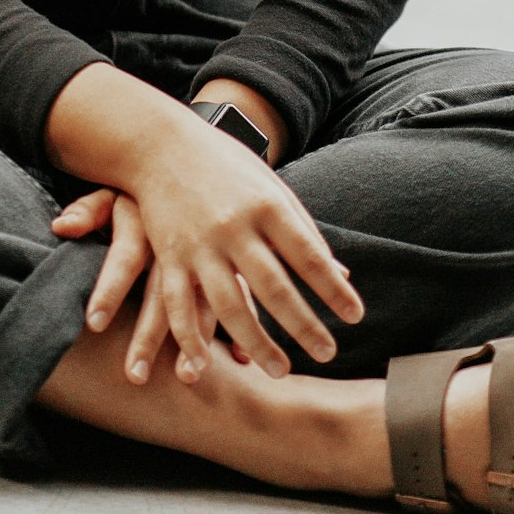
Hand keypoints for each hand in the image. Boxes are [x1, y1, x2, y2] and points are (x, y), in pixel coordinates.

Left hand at [52, 185, 244, 363]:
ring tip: (187, 377)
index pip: (125, 255)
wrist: (201, 156)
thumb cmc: (150, 183)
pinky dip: (242, 328)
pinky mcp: (237, 260)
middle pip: (163, 290)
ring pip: (205, 298)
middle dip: (148, 334)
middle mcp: (179, 239)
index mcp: (147, 220)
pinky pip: (243, 295)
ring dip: (196, 339)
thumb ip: (89, 210)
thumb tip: (59, 227)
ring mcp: (212, 250)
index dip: (109, 287)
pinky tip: (241, 359)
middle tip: (134, 377)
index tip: (94, 324)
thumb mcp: (119, 189)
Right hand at [121, 120, 362, 385]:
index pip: (308, 255)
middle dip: (304, 325)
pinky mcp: (169, 256)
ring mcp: (199, 244)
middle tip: (327, 353)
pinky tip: (206, 366)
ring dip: (257, 343)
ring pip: (230, 305)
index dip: (333, 289)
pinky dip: (191, 339)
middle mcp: (233, 226)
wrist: (158, 143)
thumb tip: (341, 275)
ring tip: (280, 371)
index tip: (355, 317)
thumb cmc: (225, 165)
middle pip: (274, 287)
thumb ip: (302, 229)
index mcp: (265, 205)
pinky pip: (180, 305)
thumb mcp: (269, 185)